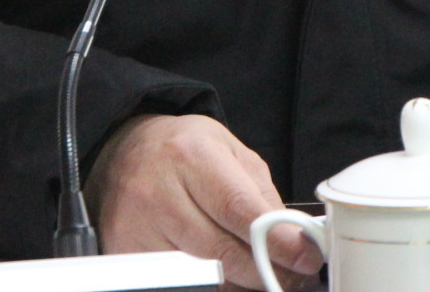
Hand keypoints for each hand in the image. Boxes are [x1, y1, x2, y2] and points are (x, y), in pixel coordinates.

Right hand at [86, 113, 322, 290]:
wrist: (122, 150)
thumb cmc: (182, 150)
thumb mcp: (228, 151)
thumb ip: (261, 193)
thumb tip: (293, 239)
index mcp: (191, 157)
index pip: (240, 209)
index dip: (278, 241)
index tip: (306, 257)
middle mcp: (160, 192)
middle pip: (222, 252)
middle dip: (265, 270)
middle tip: (294, 277)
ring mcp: (138, 227)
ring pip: (202, 276)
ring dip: (240, 283)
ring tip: (261, 274)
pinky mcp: (125, 253)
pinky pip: (179, 283)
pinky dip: (208, 286)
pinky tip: (225, 278)